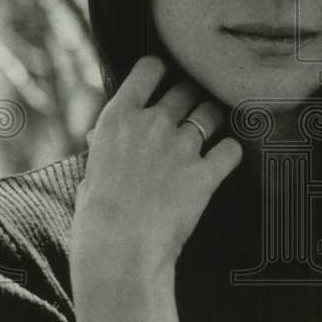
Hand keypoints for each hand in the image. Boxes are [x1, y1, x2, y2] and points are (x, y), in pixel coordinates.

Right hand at [70, 55, 242, 321]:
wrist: (118, 253)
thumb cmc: (96, 219)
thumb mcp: (90, 170)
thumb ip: (106, 147)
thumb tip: (105, 138)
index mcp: (118, 119)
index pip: (148, 69)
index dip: (160, 71)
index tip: (165, 77)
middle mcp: (152, 123)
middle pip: (185, 90)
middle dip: (190, 98)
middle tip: (190, 112)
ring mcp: (182, 146)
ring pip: (211, 113)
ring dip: (213, 120)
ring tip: (210, 133)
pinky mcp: (206, 173)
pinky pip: (232, 149)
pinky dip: (230, 154)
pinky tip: (223, 161)